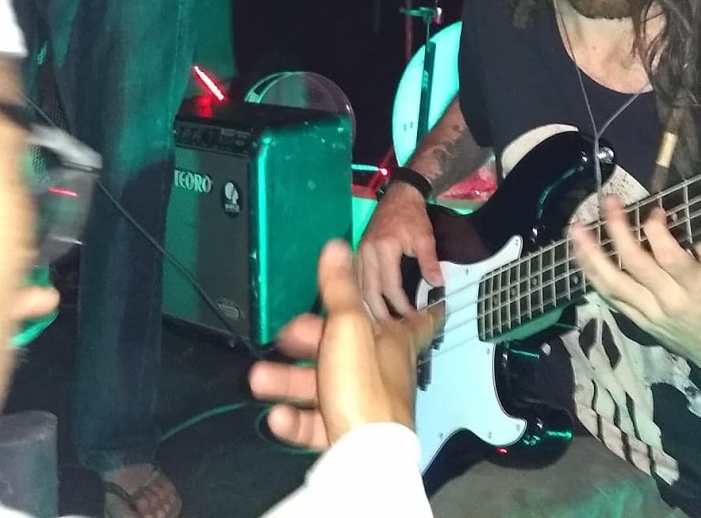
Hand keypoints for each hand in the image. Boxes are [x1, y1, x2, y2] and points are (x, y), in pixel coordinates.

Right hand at [249, 239, 442, 449]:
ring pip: (323, 383)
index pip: (419, 319)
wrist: (362, 454)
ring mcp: (363, 404)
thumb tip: (337, 246)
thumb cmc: (364, 386)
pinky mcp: (344, 431)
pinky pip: (315, 420)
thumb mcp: (348, 326)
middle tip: (286, 335)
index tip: (440, 301)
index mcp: (394, 342)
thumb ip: (340, 288)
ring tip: (260, 377)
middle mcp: (382, 371)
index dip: (428, 308)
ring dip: (288, 379)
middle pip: (347, 348)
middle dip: (310, 339)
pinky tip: (276, 414)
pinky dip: (294, 417)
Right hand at [355, 184, 441, 321]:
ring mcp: (358, 253)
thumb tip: (438, 284)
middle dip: (379, 315)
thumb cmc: (412, 215)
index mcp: (383, 248)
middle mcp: (366, 253)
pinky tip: (368, 309)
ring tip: (380, 327)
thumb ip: (429, 261)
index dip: (400, 305)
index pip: (389, 286)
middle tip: (392, 332)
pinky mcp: (357, 254)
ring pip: (358, 289)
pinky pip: (356, 281)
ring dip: (367, 309)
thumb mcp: (425, 236)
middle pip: (368, 292)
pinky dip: (361, 297)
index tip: (411, 318)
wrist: (399, 195)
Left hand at [568, 194, 700, 378]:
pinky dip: (593, 276)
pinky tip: (581, 257)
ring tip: (576, 230)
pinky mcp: (637, 323)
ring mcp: (649, 315)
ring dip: (590, 255)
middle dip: (617, 229)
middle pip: (634, 263)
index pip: (667, 255)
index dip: (655, 228)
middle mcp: (668, 301)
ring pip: (612, 284)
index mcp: (697, 287)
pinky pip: (611, 298)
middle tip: (608, 202)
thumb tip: (674, 215)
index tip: (653, 208)